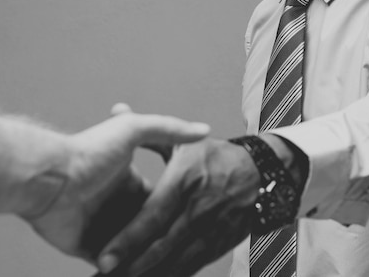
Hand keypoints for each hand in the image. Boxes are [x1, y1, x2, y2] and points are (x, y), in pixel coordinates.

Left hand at [25, 104, 210, 261]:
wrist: (48, 175)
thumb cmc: (90, 150)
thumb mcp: (132, 130)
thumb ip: (166, 127)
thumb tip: (203, 129)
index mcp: (132, 184)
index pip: (163, 203)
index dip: (181, 210)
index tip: (200, 215)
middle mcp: (121, 208)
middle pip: (152, 231)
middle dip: (167, 240)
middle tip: (190, 247)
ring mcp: (106, 230)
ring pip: (136, 252)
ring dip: (149, 260)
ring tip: (173, 266)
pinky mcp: (90, 250)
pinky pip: (115, 267)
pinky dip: (128, 271)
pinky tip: (146, 274)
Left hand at [95, 138, 261, 276]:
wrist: (263, 172)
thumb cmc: (217, 156)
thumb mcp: (185, 142)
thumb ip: (150, 129)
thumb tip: (117, 108)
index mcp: (184, 181)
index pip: (152, 217)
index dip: (127, 240)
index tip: (104, 257)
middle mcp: (197, 210)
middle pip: (161, 247)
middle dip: (131, 267)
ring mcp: (210, 230)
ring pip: (176, 262)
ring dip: (149, 276)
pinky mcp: (219, 244)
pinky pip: (192, 266)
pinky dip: (172, 275)